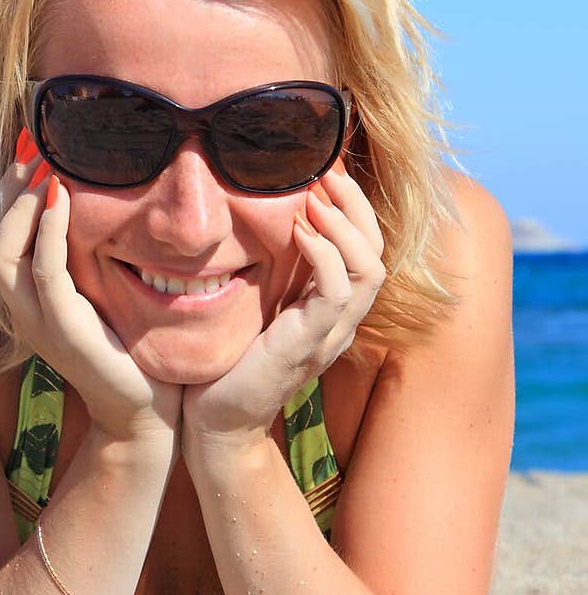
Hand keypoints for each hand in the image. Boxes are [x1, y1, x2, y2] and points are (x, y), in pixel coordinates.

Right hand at [0, 145, 182, 443]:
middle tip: (32, 145)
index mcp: (24, 299)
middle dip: (6, 187)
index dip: (4, 190)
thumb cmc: (128, 347)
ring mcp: (38, 323)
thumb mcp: (98, 291)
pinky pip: (44, 272)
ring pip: (2, 253)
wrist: (143, 410)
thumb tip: (88, 202)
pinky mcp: (65, 331)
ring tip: (43, 165)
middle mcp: (21, 310)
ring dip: (20, 203)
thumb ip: (84, 255)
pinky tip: (61, 197)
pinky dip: (48, 230)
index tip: (27, 147)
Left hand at [182, 162, 384, 441]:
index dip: (354, 209)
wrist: (216, 423)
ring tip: (315, 197)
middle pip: (379, 253)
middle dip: (358, 206)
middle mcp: (341, 323)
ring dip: (346, 226)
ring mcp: (330, 336)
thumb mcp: (257, 306)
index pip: (366, 250)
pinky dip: (324, 255)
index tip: (324, 173)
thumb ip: (273, 274)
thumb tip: (265, 221)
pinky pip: (336, 293)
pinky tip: (298, 232)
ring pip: (370, 270)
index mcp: (332, 311)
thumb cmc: (229, 362)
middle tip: (327, 171)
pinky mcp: (308, 346)